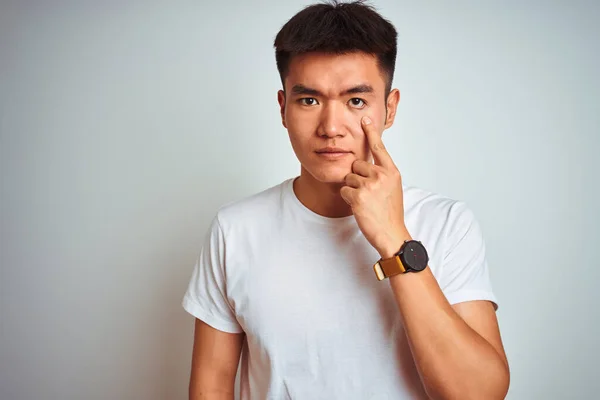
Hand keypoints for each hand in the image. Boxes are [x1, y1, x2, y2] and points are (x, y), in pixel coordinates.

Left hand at [340, 116, 410, 258]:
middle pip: (357, 165)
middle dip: (357, 178)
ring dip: (352, 190)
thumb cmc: (390, 213)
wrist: (391, 234)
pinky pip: (343, 190)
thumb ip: (382, 174)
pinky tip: (360, 208)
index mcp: (392, 171)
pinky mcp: (358, 196)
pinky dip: (348, 199)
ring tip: (366, 202)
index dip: (371, 133)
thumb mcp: (392, 188)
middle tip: (369, 195)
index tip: (365, 119)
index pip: (379, 148)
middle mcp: (382, 175)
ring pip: (349, 178)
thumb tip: (366, 164)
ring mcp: (370, 185)